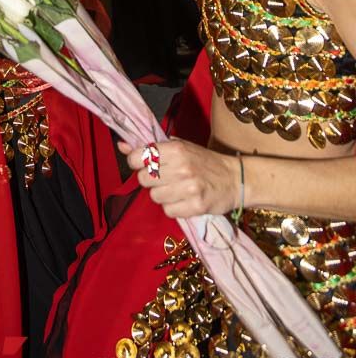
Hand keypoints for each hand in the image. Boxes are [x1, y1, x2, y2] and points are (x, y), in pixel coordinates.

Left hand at [120, 139, 240, 217]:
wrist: (235, 179)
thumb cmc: (203, 161)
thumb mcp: (179, 147)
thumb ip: (150, 147)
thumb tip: (122, 145)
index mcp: (176, 149)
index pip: (139, 157)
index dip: (136, 162)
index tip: (144, 164)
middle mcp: (182, 168)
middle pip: (143, 179)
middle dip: (150, 179)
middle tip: (164, 177)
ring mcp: (189, 189)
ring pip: (154, 197)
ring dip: (162, 195)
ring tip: (176, 189)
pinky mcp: (196, 207)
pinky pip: (168, 211)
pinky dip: (173, 208)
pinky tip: (183, 200)